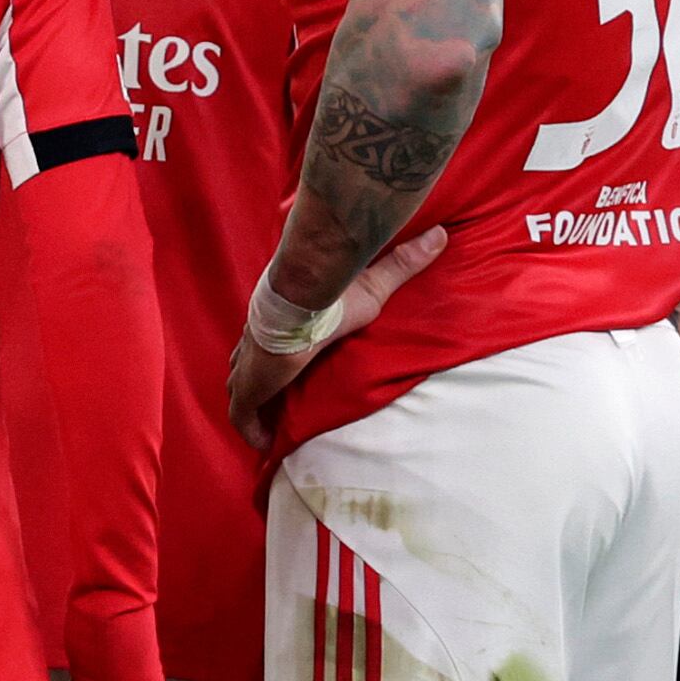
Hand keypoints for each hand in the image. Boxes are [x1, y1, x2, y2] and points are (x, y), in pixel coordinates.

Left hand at [225, 225, 447, 445]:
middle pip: (246, 363)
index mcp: (278, 320)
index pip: (267, 337)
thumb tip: (439, 235)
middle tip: (272, 400)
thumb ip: (401, 264)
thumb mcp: (372, 285)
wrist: (303, 296)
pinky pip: (242, 417)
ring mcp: (249, 365)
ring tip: (269, 424)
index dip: (272, 353)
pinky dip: (250, 430)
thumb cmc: (332, 294)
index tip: (283, 365)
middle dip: (256, 381)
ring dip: (253, 406)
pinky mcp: (249, 386)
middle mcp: (257, 341)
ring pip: (240, 388)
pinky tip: (264, 445)